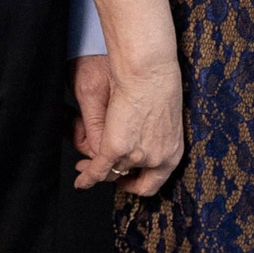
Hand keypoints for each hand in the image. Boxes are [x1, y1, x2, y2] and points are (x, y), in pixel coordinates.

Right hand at [71, 52, 183, 195]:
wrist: (149, 69)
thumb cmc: (158, 83)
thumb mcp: (163, 120)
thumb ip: (152, 140)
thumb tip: (137, 152)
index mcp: (172, 153)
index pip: (152, 182)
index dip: (136, 183)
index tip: (127, 178)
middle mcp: (157, 160)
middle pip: (128, 178)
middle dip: (112, 178)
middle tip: (101, 172)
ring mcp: (137, 156)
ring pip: (111, 171)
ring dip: (95, 171)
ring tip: (84, 166)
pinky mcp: (116, 148)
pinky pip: (98, 169)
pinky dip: (87, 178)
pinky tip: (81, 182)